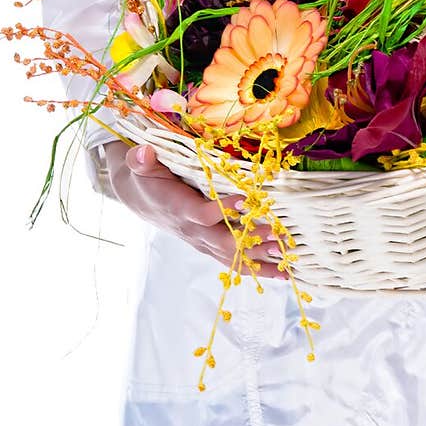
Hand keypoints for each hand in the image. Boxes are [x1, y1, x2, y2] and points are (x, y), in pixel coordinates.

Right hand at [103, 140, 286, 279]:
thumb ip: (140, 160)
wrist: (140, 198)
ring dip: (259, 259)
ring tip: (287, 261)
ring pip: (231, 256)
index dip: (221, 210)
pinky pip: (233, 260)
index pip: (201, 214)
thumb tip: (143, 153)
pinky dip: (256, 267)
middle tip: (278, 237)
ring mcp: (201, 240)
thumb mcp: (139, 165)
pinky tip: (280, 272)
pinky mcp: (209, 244)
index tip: (245, 200)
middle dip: (251, 241)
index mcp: (177, 208)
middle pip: (223, 241)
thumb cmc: (145, 177)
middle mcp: (191, 229)